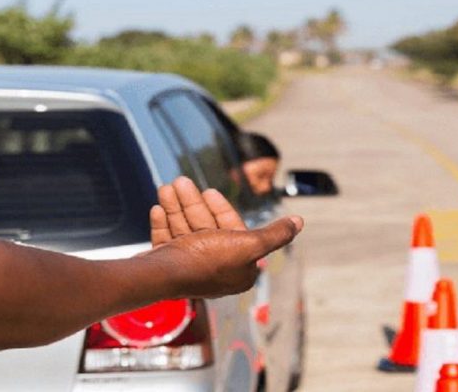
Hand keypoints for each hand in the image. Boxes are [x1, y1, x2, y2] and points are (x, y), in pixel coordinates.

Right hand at [144, 177, 303, 298]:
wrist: (161, 277)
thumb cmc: (206, 261)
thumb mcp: (249, 245)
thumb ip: (275, 234)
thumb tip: (299, 222)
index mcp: (236, 269)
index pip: (232, 231)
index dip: (221, 209)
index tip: (210, 191)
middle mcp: (213, 270)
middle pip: (205, 227)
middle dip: (193, 202)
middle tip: (181, 181)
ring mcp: (188, 268)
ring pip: (183, 229)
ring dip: (176, 206)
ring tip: (167, 187)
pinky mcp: (166, 266)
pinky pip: (166, 240)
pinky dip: (163, 222)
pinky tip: (158, 207)